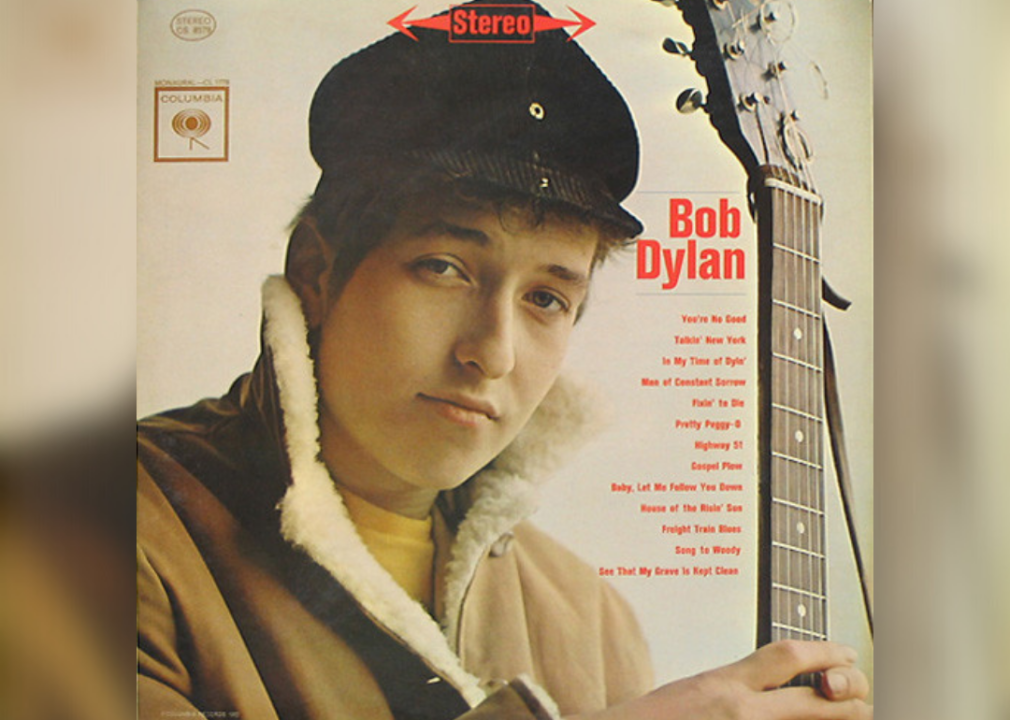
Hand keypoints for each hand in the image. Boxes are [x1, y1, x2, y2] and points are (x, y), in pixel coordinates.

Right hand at [570, 640, 870, 719]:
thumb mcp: (695, 688)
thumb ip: (735, 683)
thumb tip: (776, 682)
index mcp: (724, 683)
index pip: (788, 657)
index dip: (826, 653)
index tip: (844, 654)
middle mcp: (740, 711)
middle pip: (818, 699)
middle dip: (848, 694)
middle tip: (858, 695)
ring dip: (840, 719)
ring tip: (852, 713)